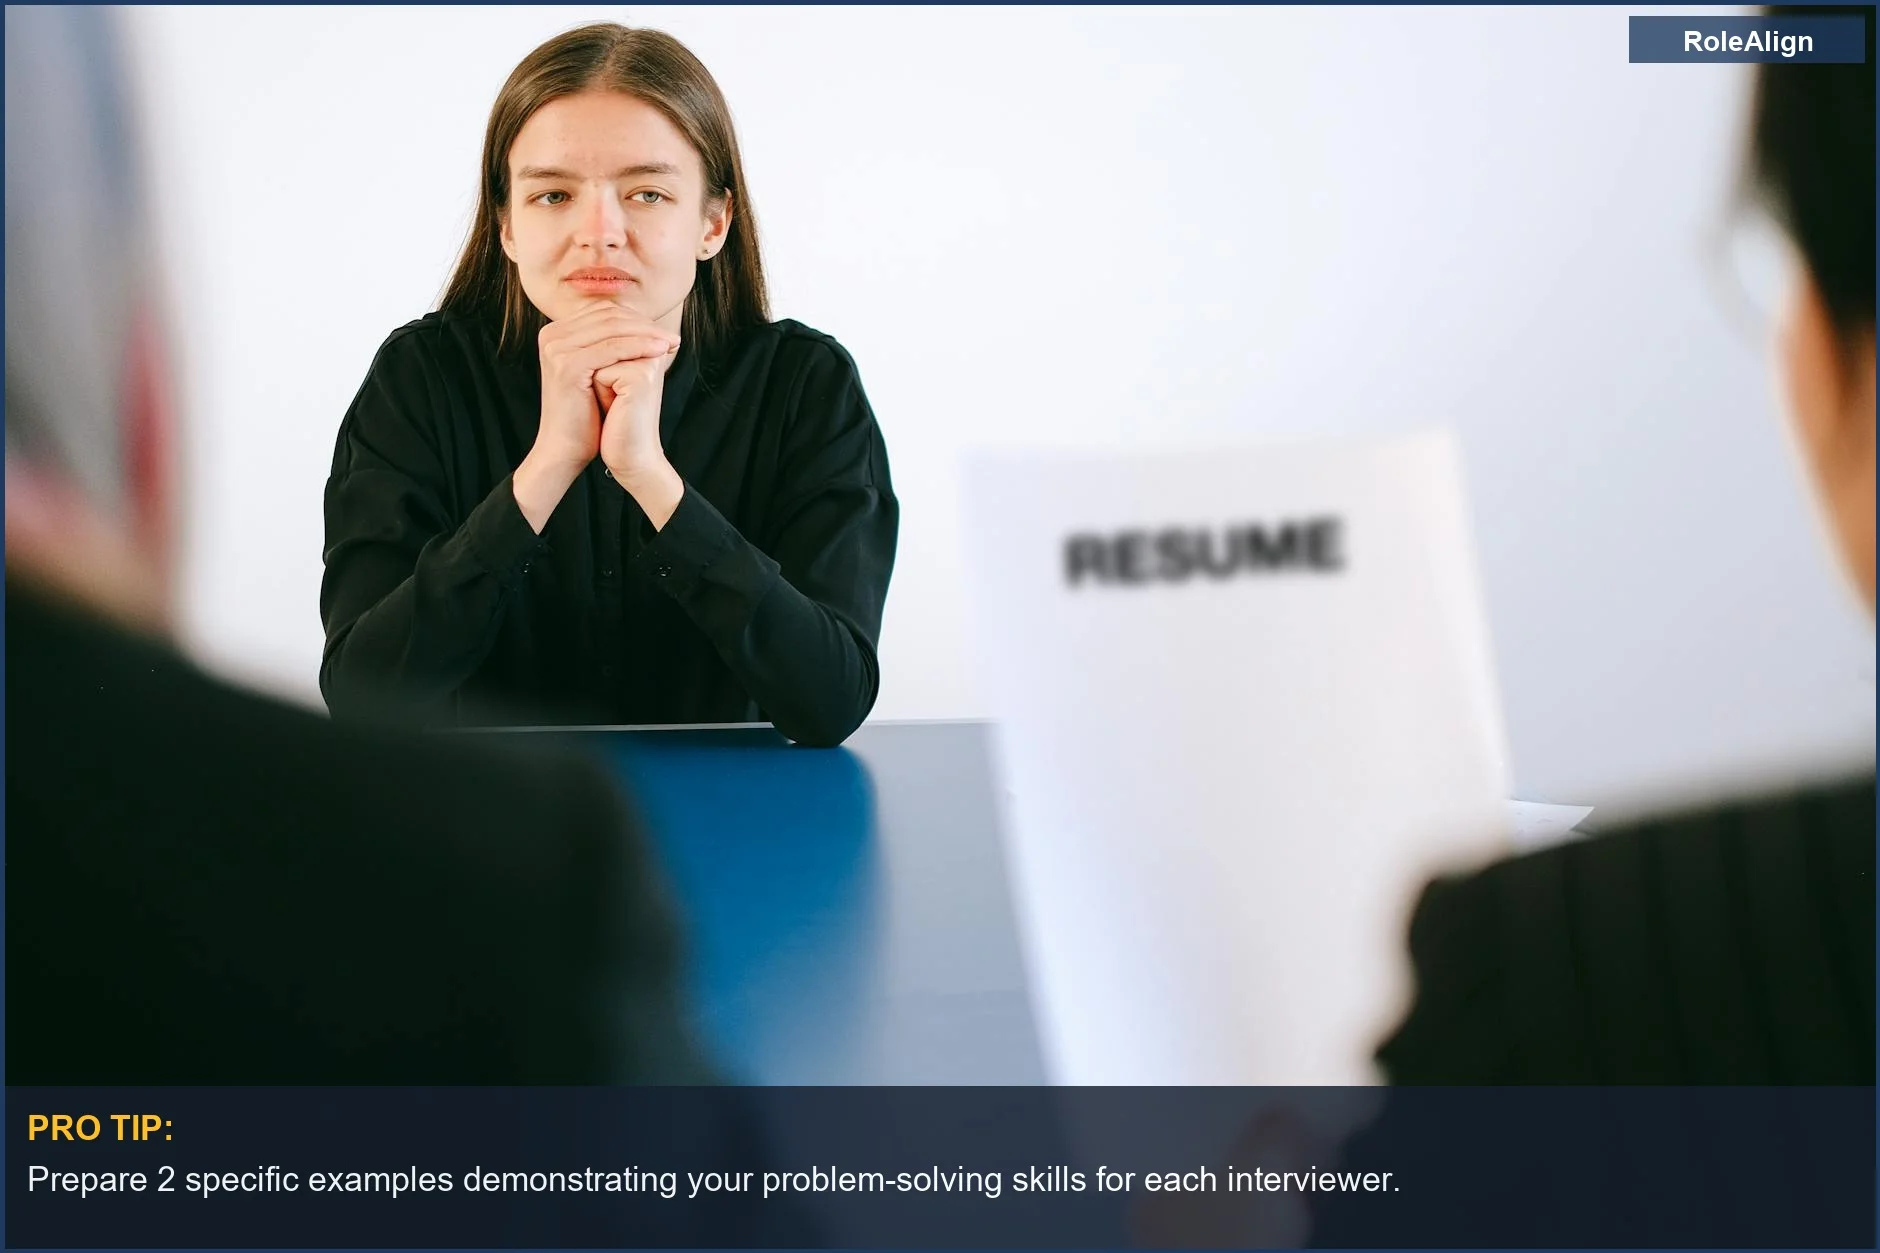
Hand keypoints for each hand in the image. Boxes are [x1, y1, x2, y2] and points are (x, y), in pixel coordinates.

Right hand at [513, 307, 676, 532]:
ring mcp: (556, 348)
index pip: (603, 313)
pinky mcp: (567, 364)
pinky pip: (612, 348)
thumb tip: (643, 323)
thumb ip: (611, 345)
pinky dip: (639, 347)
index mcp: (557, 333)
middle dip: (644, 325)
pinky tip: (660, 352)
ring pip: (612, 330)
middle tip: (672, 337)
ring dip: (646, 334)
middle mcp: (551, 335)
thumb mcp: (598, 372)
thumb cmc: (586, 414)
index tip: (664, 332)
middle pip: (608, 317)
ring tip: (671, 343)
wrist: (565, 448)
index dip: (636, 319)